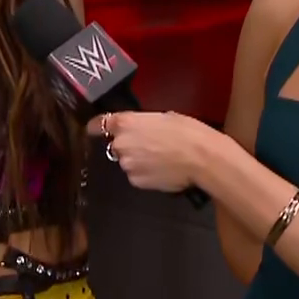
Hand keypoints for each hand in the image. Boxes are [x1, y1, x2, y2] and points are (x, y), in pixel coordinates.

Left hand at [91, 110, 213, 192]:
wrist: (202, 158)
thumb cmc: (187, 131)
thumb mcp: (163, 117)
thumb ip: (143, 124)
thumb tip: (140, 131)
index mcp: (125, 123)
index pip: (97, 125)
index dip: (96, 127)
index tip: (96, 129)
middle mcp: (120, 144)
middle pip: (116, 145)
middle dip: (127, 146)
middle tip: (149, 145)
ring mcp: (127, 165)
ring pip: (127, 162)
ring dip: (137, 160)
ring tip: (160, 160)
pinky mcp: (136, 181)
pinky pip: (137, 176)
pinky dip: (145, 174)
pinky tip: (162, 170)